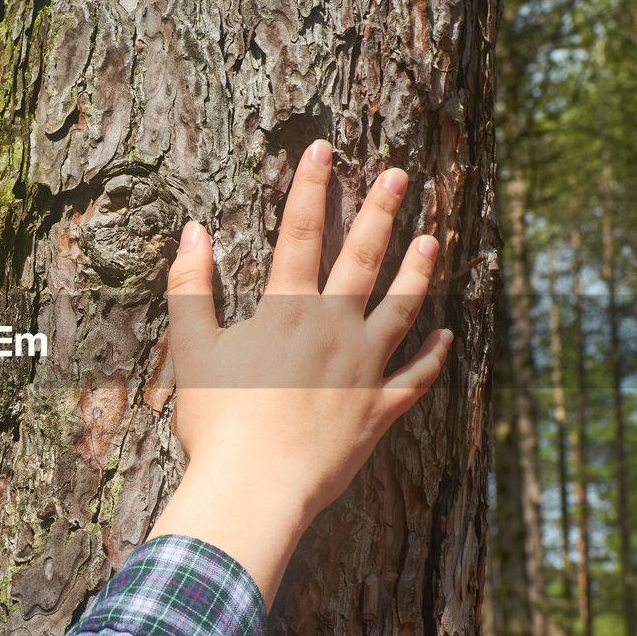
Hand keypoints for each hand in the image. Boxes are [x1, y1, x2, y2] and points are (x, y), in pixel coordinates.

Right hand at [148, 139, 451, 607]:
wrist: (256, 486)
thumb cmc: (217, 421)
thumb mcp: (192, 348)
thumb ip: (190, 286)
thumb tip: (192, 231)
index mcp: (287, 311)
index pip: (300, 233)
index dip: (310, 187)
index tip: (324, 149)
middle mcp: (334, 329)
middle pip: (362, 259)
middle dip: (381, 212)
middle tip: (401, 176)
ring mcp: (364, 369)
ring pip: (401, 308)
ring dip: (418, 271)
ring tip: (434, 239)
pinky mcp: (379, 410)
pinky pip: (415, 377)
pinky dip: (433, 356)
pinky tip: (446, 336)